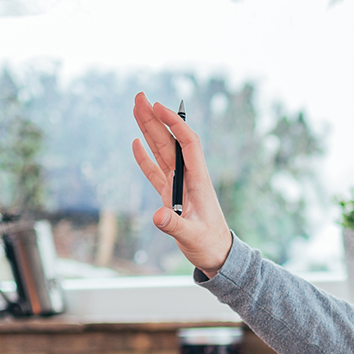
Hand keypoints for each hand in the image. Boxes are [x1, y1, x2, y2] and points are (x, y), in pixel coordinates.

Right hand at [130, 90, 233, 274]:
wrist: (218, 256)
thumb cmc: (210, 246)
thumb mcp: (192, 237)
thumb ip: (173, 226)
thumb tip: (157, 216)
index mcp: (198, 181)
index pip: (187, 143)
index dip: (174, 123)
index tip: (159, 106)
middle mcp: (188, 178)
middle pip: (170, 142)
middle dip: (155, 118)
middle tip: (139, 97)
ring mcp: (178, 186)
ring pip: (161, 152)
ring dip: (148, 131)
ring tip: (136, 109)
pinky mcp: (170, 196)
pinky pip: (155, 171)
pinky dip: (145, 158)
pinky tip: (136, 143)